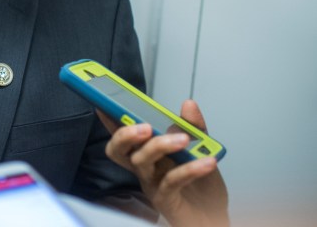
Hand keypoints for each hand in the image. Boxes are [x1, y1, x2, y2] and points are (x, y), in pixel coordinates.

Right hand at [101, 100, 228, 226]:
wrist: (216, 218)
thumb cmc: (201, 187)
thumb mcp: (200, 150)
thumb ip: (194, 126)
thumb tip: (188, 105)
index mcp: (147, 154)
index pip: (122, 134)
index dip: (109, 120)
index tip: (103, 103)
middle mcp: (144, 168)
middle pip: (118, 150)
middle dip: (125, 134)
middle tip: (144, 126)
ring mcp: (152, 184)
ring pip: (141, 161)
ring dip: (160, 145)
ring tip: (184, 139)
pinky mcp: (165, 200)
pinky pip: (171, 181)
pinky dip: (189, 169)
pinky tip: (206, 162)